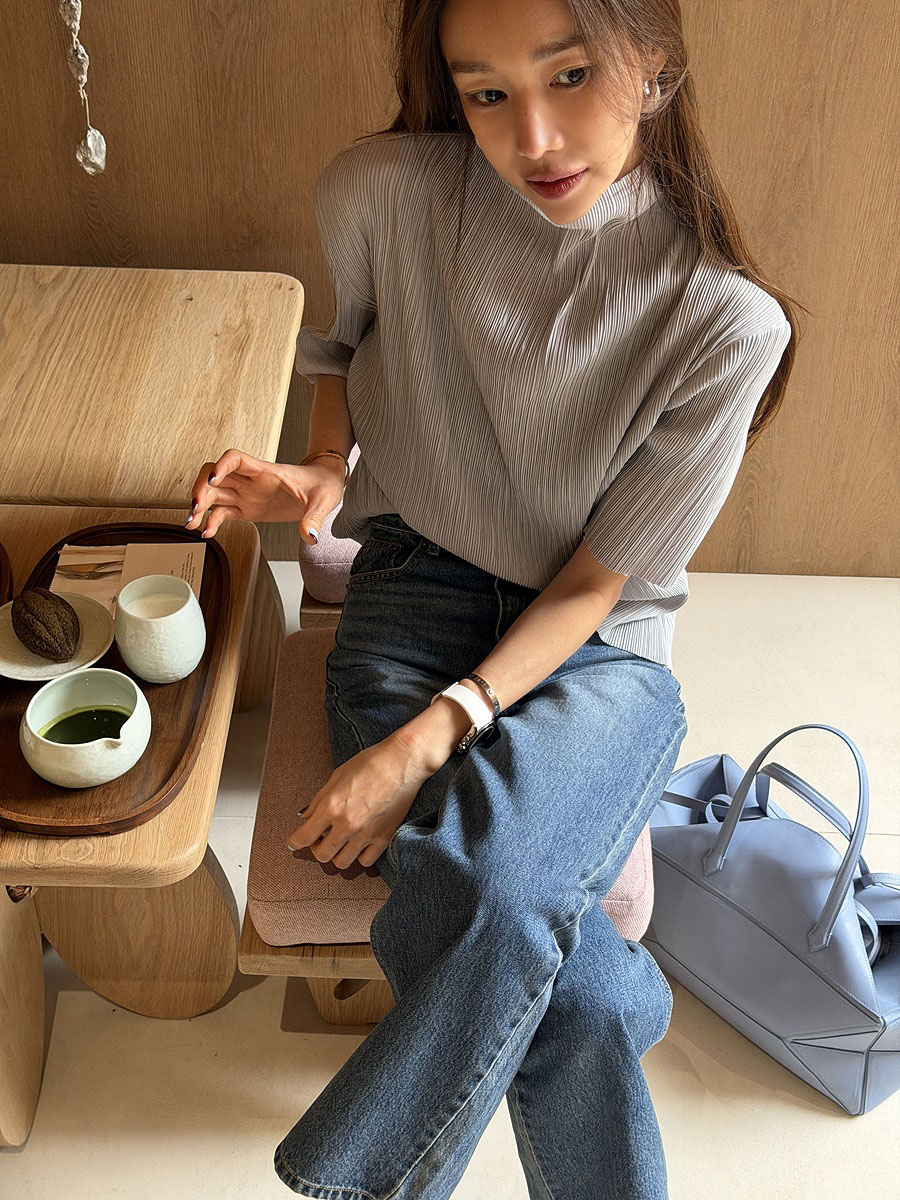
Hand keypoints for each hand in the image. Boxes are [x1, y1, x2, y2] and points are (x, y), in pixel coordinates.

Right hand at [185, 448, 344, 543]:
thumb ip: (313, 517)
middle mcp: (251, 481)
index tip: (212, 479)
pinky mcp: (248, 509)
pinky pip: (224, 513)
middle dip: (201, 489)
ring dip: (200, 507)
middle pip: (214, 475)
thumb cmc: (322, 483)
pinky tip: (208, 532)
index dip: (220, 466)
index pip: (235, 459)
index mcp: (266, 471)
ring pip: (214, 494)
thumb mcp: (323, 500)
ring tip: (192, 523)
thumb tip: (309, 535)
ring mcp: (247, 494)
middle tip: (196, 508)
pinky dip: (212, 522)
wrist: (324, 485)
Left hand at [286, 730, 435, 869]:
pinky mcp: (384, 837)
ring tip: (340, 841)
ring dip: (337, 854)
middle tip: (319, 839)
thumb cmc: (371, 762)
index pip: (305, 836)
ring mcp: (366, 834)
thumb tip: (305, 817)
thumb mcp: (337, 776)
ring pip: (342, 862)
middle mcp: (347, 824)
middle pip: (322, 854)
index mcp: (332, 806)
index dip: (295, 842)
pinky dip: (359, 856)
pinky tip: (359, 844)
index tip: (293, 843)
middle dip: (316, 848)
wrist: (403, 762)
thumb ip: (319, 800)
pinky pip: (365, 861)